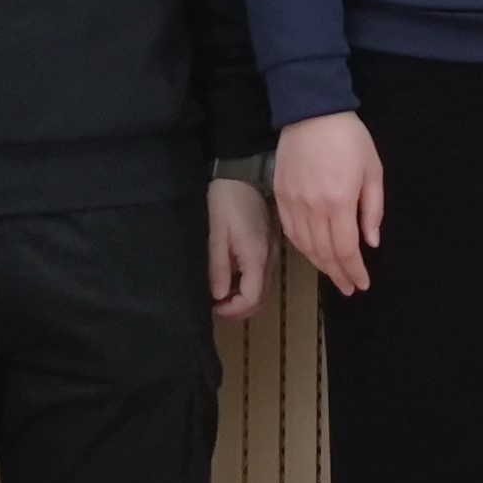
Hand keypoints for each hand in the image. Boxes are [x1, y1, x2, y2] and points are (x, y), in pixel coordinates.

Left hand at [205, 175, 275, 322]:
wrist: (244, 171)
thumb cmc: (226, 200)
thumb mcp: (216, 234)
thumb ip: (219, 267)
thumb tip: (218, 296)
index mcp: (256, 258)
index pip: (251, 299)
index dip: (231, 311)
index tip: (211, 310)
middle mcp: (269, 258)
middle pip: (260, 298)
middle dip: (237, 309)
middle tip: (214, 308)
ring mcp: (271, 251)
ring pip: (261, 288)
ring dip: (242, 298)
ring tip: (219, 296)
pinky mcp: (268, 244)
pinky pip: (261, 275)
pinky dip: (247, 284)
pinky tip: (230, 279)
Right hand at [270, 108, 382, 296]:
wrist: (311, 111)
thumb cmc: (349, 138)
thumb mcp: (373, 170)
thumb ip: (372, 209)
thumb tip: (371, 242)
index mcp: (339, 201)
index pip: (345, 249)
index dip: (353, 270)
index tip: (362, 284)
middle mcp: (313, 207)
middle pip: (324, 252)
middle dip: (338, 274)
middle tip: (350, 288)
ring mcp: (293, 202)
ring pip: (305, 245)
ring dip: (320, 264)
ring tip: (334, 275)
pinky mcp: (281, 195)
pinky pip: (290, 231)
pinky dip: (302, 247)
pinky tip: (312, 254)